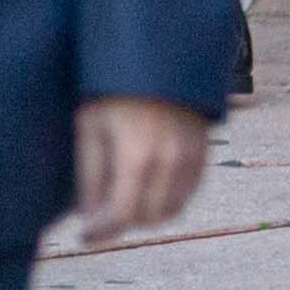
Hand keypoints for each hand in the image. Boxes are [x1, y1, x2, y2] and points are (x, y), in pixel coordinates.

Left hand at [74, 97, 209, 241]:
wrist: (157, 53)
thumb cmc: (114, 87)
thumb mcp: (90, 126)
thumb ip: (90, 176)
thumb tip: (89, 217)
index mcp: (137, 157)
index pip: (123, 216)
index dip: (102, 233)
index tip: (83, 237)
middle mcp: (171, 161)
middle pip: (150, 218)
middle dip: (123, 222)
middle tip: (101, 214)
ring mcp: (192, 155)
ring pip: (174, 208)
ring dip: (148, 213)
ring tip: (125, 199)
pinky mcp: (205, 148)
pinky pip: (190, 190)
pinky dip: (169, 197)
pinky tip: (148, 185)